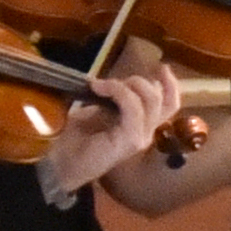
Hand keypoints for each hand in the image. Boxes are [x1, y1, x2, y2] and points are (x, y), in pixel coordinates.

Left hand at [39, 61, 187, 198]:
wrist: (59, 164)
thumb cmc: (75, 139)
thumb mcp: (98, 112)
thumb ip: (116, 100)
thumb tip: (122, 82)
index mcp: (141, 127)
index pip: (170, 105)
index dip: (171, 85)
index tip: (163, 67)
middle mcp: (146, 133)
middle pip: (161, 99)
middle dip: (139, 81)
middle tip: (110, 81)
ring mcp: (140, 138)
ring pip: (151, 101)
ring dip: (126, 85)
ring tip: (101, 85)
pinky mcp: (131, 141)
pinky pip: (133, 108)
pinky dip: (118, 92)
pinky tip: (99, 89)